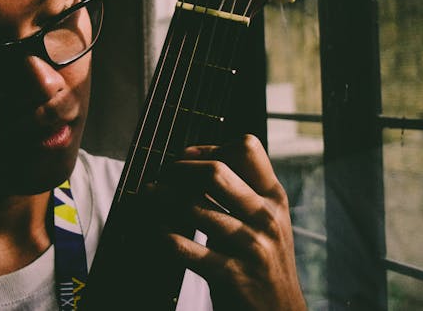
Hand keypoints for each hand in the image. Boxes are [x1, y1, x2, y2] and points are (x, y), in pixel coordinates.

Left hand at [152, 135, 305, 310]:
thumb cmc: (264, 262)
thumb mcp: (268, 221)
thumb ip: (244, 193)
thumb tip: (196, 164)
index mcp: (274, 198)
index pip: (247, 149)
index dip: (210, 147)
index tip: (187, 157)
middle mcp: (265, 217)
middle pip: (215, 171)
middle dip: (180, 169)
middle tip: (164, 176)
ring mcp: (250, 246)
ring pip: (192, 207)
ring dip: (161, 198)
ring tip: (147, 195)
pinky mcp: (231, 275)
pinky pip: (183, 248)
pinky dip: (161, 236)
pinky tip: (154, 231)